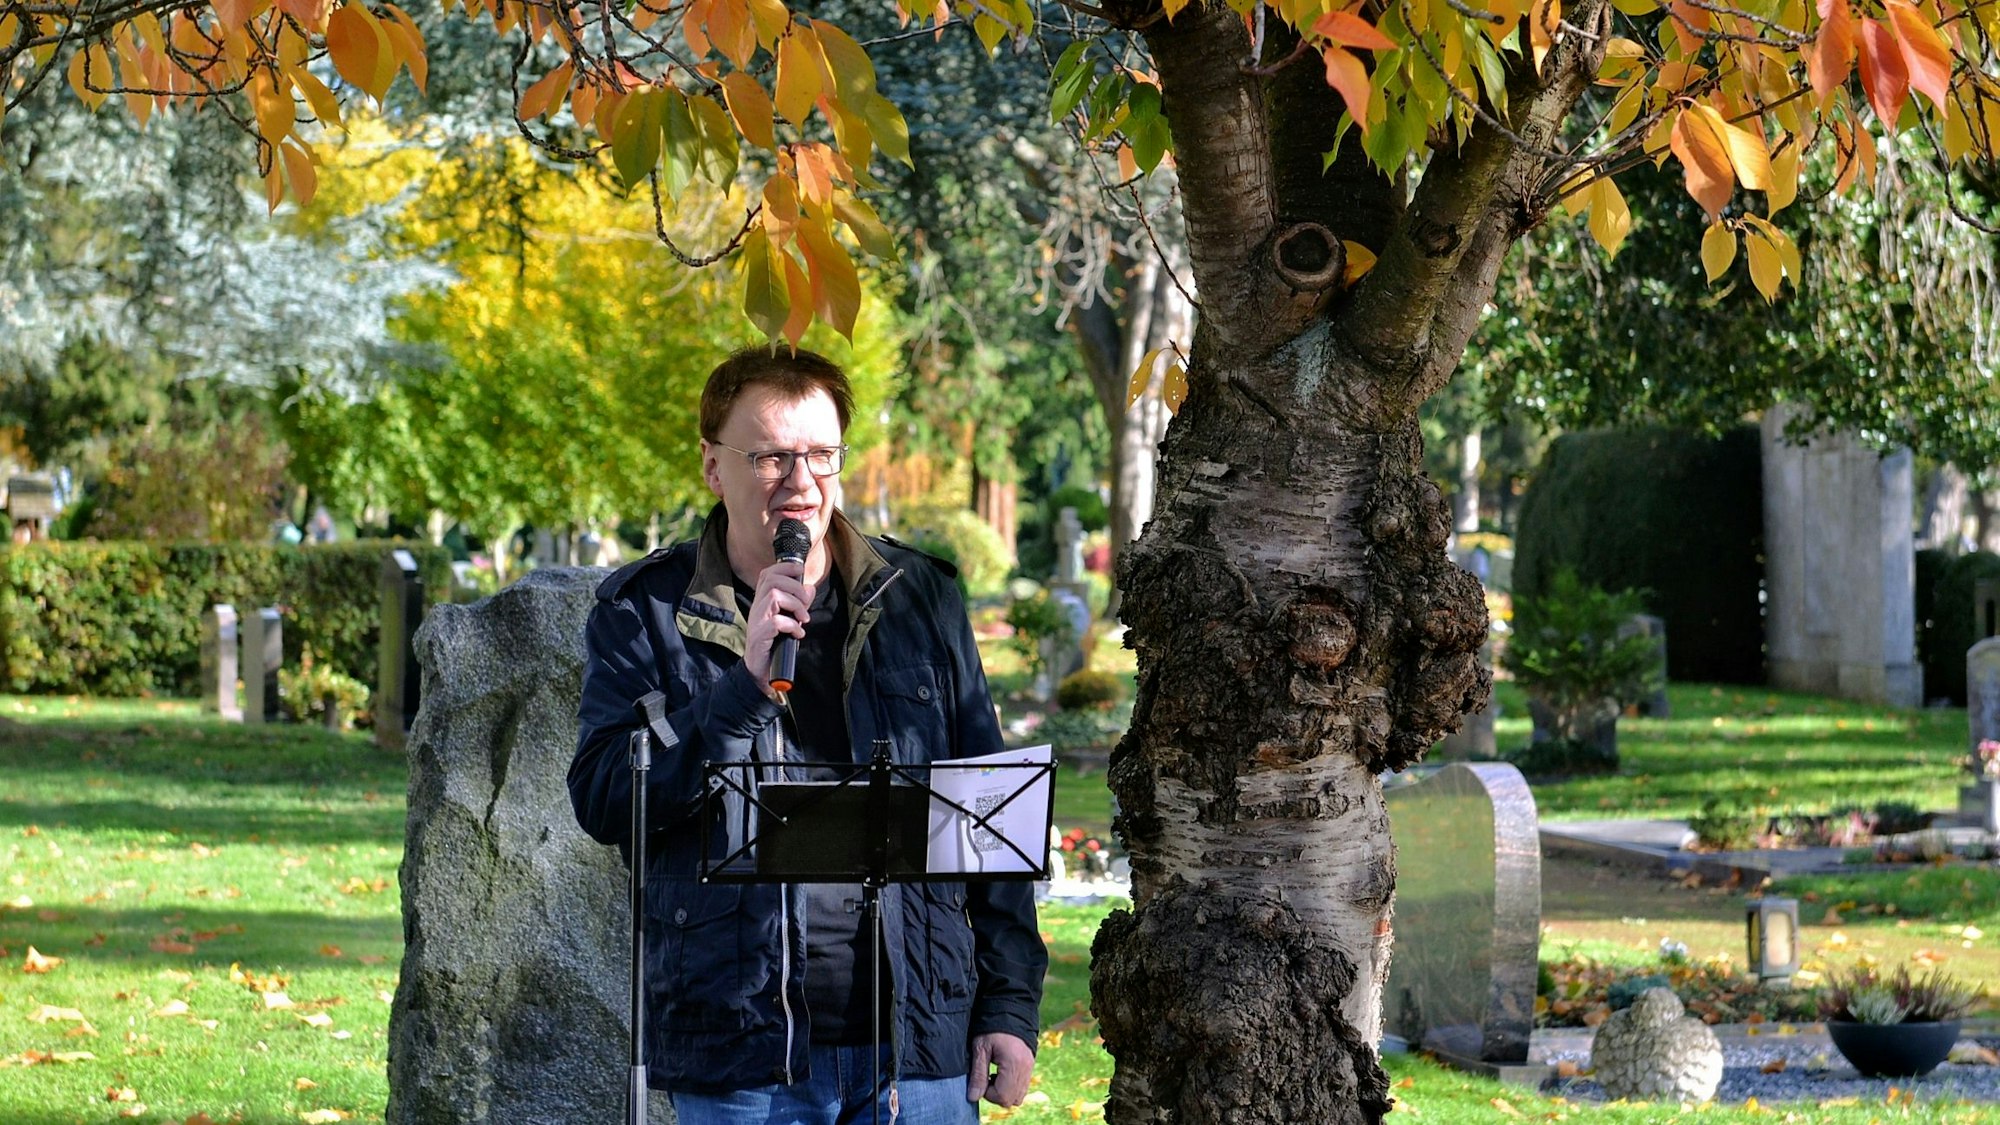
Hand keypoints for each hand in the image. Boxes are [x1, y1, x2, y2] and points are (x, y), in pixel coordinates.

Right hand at [742, 559, 813, 696]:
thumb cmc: (774, 644)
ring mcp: (756, 620)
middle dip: (795, 587)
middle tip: (805, 603)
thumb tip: (810, 587)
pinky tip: (797, 634)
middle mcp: (756, 607)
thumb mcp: (788, 620)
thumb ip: (798, 603)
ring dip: (795, 605)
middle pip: (772, 581)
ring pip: (774, 596)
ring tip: (803, 619)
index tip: (800, 571)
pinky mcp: (759, 635)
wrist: (759, 671)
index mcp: (762, 601)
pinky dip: (792, 626)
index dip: (784, 567)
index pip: (767, 574)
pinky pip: (777, 621)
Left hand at [965, 1032, 1034, 1106]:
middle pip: (1012, 1100)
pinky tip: (1002, 1073)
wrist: (1010, 1011)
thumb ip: (978, 1075)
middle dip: (996, 1094)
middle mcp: (1025, 1069)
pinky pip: (1022, 1087)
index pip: (1002, 1096)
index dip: (988, 1094)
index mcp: (1014, 1065)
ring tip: (995, 1075)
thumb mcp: (980, 1049)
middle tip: (987, 1078)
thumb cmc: (992, 1028)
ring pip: (1018, 1096)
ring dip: (1004, 1092)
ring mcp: (1030, 1068)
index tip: (982, 1078)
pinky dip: (1011, 1086)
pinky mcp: (1030, 1066)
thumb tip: (973, 1097)